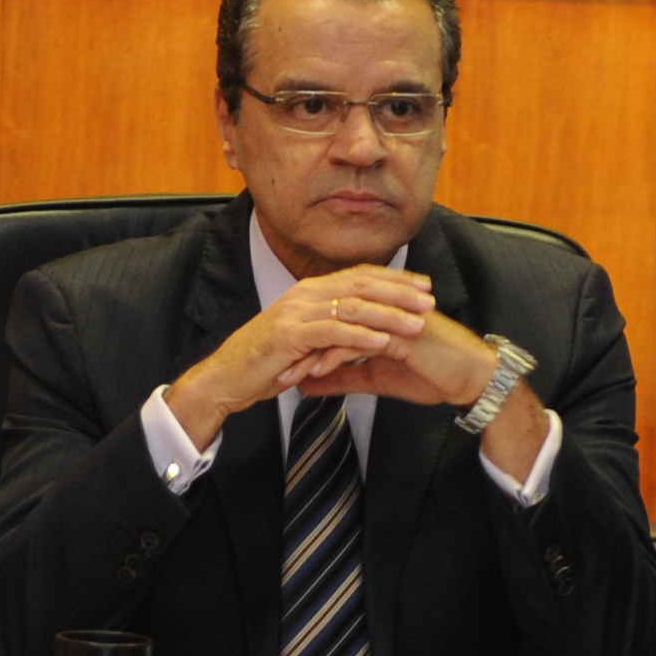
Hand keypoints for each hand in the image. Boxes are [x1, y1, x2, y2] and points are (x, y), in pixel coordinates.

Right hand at [166, 267, 438, 444]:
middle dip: (399, 292)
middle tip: (430, 300)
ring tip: (417, 323)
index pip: (359, 277)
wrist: (226, 378)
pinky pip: (332, 332)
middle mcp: (304, 295)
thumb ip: (329, 331)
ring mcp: (296, 313)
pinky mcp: (290, 336)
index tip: (423, 287)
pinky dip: (360, 336)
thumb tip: (359, 330)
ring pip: (352, 307)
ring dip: (388, 315)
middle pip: (361, 285)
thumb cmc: (264, 364)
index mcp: (309, 292)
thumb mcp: (303, 341)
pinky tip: (383, 341)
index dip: (393, 280)